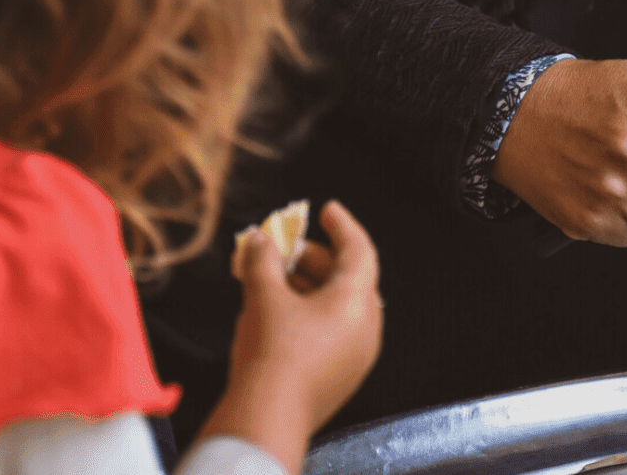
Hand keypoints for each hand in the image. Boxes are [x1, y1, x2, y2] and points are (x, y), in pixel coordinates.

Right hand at [198, 200, 381, 474]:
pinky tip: (278, 311)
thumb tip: (259, 242)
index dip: (342, 226)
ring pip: (338, 306)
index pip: (359, 250)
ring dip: (307, 287)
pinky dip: (310, 313)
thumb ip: (262, 260)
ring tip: (272, 278)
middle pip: (347, 278)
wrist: (269, 416)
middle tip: (283, 249)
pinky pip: (333, 331)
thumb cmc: (273, 352)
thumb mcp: (264, 295)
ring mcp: (357, 355)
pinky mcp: (342, 375)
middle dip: (313, 259)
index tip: (328, 210)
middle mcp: (367, 327)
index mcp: (357, 301)